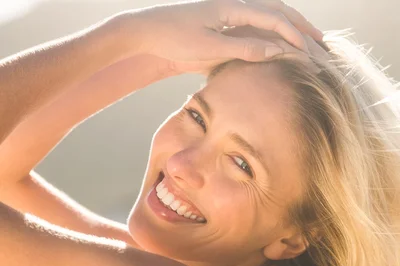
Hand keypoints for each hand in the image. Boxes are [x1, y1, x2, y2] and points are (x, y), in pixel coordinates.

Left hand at [122, 0, 323, 75]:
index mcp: (233, 7)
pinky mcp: (223, 27)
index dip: (294, 35)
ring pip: (268, 19)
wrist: (148, 33)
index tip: (310, 51)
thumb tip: (276, 49)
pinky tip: (279, 48)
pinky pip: (255, 29)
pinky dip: (271, 37)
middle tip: (321, 42)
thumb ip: (244, 48)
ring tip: (307, 43)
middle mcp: (234, 6)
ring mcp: (229, 16)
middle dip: (300, 27)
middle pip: (277, 12)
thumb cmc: (175, 38)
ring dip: (288, 30)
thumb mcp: (210, 47)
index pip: (274, 18)